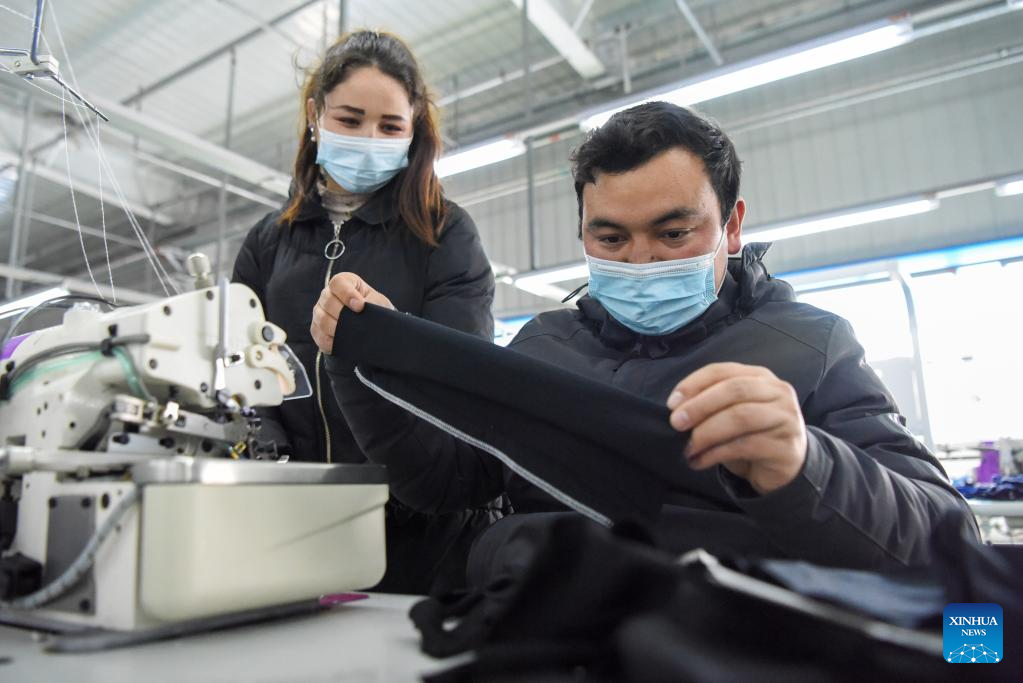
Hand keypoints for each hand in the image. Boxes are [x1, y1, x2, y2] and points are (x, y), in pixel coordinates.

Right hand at [310, 272, 393, 353]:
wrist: (373, 327)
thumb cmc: (375, 309)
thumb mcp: (378, 302)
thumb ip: (372, 302)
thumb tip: (363, 311)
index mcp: (344, 283)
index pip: (338, 283)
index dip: (347, 294)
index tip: (360, 306)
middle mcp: (328, 294)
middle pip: (327, 300)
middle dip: (342, 313)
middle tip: (355, 323)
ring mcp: (320, 311)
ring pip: (321, 318)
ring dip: (336, 328)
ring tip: (351, 334)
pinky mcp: (317, 329)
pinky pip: (319, 335)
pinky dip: (330, 341)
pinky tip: (342, 343)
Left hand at [666, 362, 806, 494]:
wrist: (786, 465)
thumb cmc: (752, 434)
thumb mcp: (730, 413)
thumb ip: (711, 404)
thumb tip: (677, 409)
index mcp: (760, 376)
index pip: (722, 371)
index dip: (694, 384)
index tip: (672, 403)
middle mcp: (777, 392)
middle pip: (733, 390)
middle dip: (699, 406)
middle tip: (676, 423)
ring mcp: (786, 417)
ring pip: (740, 417)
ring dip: (707, 432)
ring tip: (688, 447)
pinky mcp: (786, 446)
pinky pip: (745, 445)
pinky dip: (716, 453)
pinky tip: (700, 460)